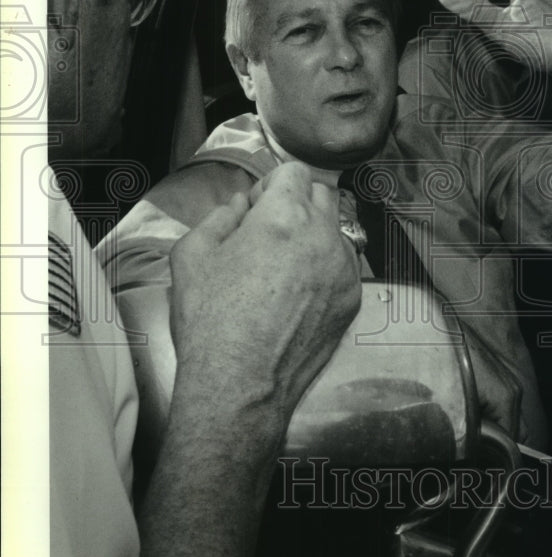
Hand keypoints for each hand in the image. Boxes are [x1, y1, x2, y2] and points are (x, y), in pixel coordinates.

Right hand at [138, 162, 361, 556]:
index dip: (271, 185)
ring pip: (336, 230)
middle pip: (323, 195)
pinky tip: (299, 295)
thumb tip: (242, 204)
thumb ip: (221, 217)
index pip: (294, 172)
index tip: (255, 210)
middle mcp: (323, 235)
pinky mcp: (354, 298)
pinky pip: (345, 266)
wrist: (241, 385)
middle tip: (270, 233)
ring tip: (285, 268)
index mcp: (283, 216)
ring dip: (315, 235)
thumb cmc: (210, 320)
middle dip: (298, 203)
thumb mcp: (192, 256)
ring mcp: (344, 268)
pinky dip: (327, 268)